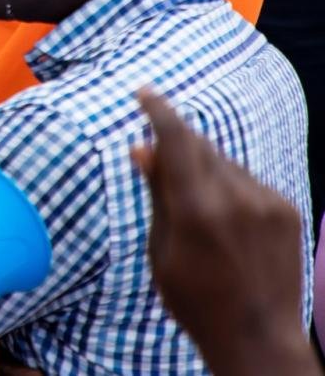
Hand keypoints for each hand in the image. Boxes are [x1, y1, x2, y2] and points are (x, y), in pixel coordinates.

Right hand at [133, 90, 317, 375]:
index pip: (176, 139)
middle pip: (199, 145)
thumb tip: (141, 147)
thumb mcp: (161, 250)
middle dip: (177, 143)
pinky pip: (248, 180)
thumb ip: (157, 195)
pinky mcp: (285, 209)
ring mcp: (266, 202)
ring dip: (204, 168)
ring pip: (224, 162)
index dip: (157, 109)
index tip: (143, 92)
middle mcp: (235, 198)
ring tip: (199, 210)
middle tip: (160, 159)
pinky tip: (226, 221)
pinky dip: (230, 186)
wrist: (258, 335)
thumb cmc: (196, 300)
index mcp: (196, 210)